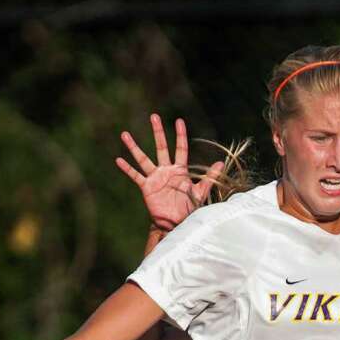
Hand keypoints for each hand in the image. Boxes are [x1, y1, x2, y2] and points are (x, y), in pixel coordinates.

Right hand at [115, 113, 223, 231]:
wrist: (177, 223)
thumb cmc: (189, 208)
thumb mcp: (200, 192)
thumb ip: (210, 177)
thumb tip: (221, 163)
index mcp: (180, 171)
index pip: (180, 149)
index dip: (180, 135)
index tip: (179, 121)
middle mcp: (166, 171)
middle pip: (161, 147)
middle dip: (158, 132)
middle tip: (154, 116)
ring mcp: (155, 178)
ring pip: (143, 159)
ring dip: (134, 147)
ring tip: (125, 134)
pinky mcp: (147, 187)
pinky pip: (135, 176)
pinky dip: (127, 169)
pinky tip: (118, 159)